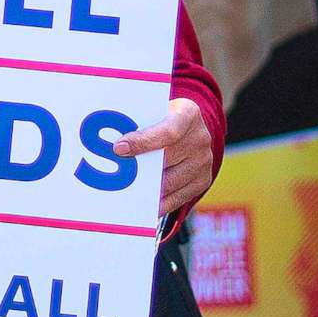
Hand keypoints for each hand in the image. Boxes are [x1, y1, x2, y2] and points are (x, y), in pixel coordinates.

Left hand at [115, 98, 217, 229]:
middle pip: (167, 160)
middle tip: (115, 177)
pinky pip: (177, 198)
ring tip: (123, 193)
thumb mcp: (154, 113)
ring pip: (170, 182)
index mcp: (187, 114)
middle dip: (140, 169)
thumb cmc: (161, 120)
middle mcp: (200, 138)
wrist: (188, 129)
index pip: (168, 131)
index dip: (143, 141)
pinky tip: (140, 204)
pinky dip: (158, 203)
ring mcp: (204, 161)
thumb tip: (113, 144)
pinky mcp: (203, 181)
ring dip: (146, 189)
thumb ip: (138, 123)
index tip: (119, 149)